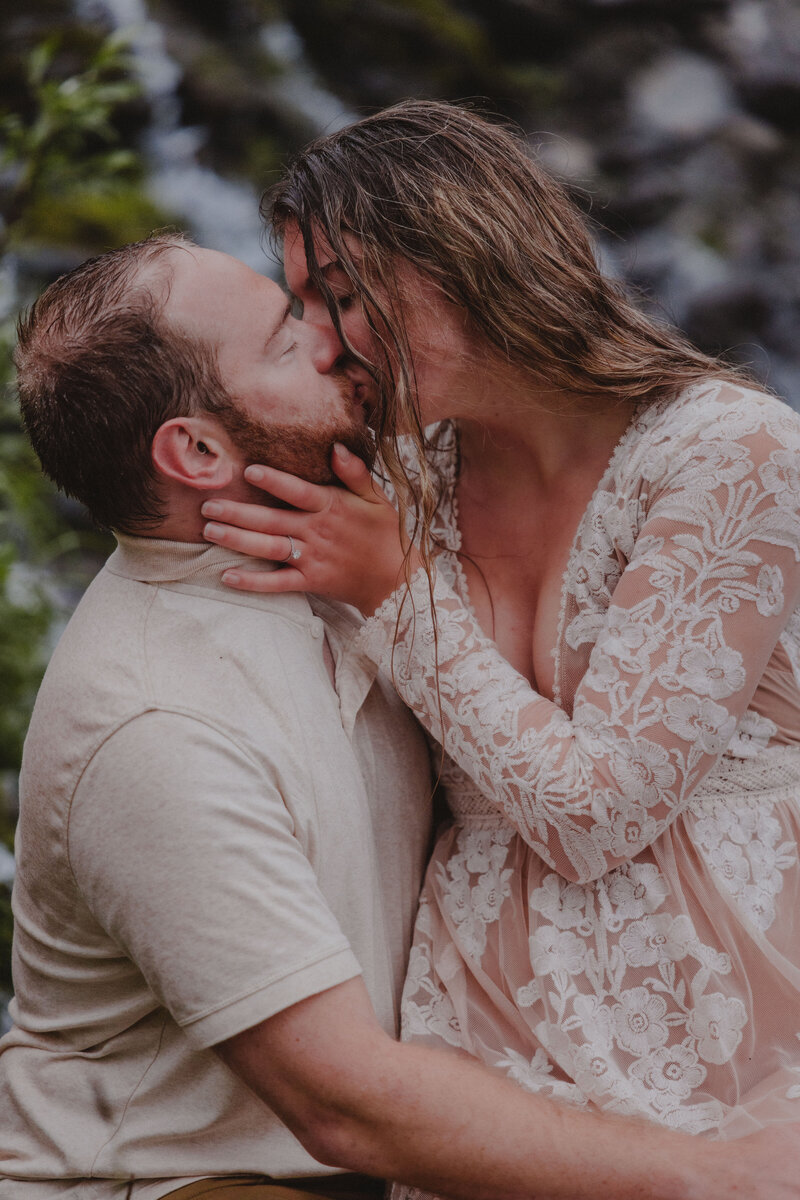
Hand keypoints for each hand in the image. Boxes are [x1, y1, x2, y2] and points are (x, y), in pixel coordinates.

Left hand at [201, 444, 420, 614]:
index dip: (274, 481)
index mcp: (332, 507)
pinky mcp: (311, 581)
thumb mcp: (376, 498)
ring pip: (268, 548)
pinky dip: (253, 582)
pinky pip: (277, 583)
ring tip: (209, 532)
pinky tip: (227, 576)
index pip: (298, 491)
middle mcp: (317, 532)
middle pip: (271, 520)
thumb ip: (354, 472)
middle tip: (207, 506)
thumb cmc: (384, 533)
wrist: (396, 580)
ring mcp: (312, 558)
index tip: (249, 470)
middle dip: (237, 513)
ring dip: (237, 540)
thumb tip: (335, 446)